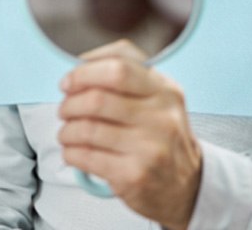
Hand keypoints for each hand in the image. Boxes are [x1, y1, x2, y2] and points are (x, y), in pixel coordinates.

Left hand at [58, 40, 201, 229]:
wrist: (186, 186)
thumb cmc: (161, 135)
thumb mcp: (158, 97)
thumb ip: (126, 74)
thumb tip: (81, 65)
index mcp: (165, 90)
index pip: (119, 67)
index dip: (85, 72)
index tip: (69, 81)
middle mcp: (161, 117)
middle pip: (98, 99)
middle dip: (71, 103)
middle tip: (64, 109)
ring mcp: (150, 148)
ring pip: (88, 129)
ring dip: (67, 130)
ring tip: (66, 132)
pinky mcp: (135, 176)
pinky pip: (87, 157)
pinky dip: (71, 152)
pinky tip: (72, 151)